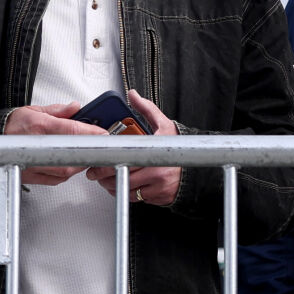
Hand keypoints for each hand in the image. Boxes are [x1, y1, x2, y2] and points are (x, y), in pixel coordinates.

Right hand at [4, 102, 104, 184]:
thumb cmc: (11, 124)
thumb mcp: (34, 110)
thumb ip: (58, 110)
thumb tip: (76, 108)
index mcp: (39, 126)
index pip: (73, 130)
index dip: (91, 133)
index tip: (102, 134)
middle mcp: (35, 146)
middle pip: (71, 154)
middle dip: (87, 151)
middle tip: (96, 146)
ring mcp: (31, 163)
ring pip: (65, 171)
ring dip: (78, 163)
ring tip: (81, 154)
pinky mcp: (29, 176)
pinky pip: (55, 180)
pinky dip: (65, 173)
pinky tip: (66, 164)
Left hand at [87, 90, 181, 205]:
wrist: (197, 164)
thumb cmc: (179, 146)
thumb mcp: (164, 124)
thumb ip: (146, 109)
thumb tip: (132, 95)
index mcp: (156, 152)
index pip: (126, 159)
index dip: (108, 163)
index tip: (97, 161)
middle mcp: (158, 171)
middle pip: (123, 178)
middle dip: (105, 177)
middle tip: (95, 173)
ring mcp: (159, 187)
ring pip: (128, 191)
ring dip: (114, 187)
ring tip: (107, 180)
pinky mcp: (159, 197)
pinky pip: (138, 198)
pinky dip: (128, 194)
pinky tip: (123, 186)